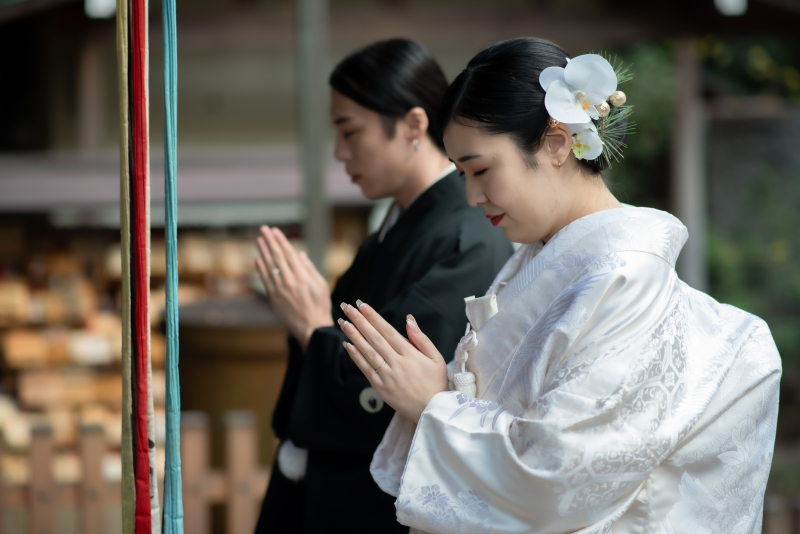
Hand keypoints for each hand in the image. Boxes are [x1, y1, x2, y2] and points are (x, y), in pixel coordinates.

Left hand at [255, 226, 332, 350]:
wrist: (311, 327)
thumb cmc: (320, 306)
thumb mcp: (321, 285)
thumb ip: (309, 268)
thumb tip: (300, 254)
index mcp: (302, 276)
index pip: (289, 253)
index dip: (281, 241)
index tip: (275, 230)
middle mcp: (289, 281)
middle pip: (277, 256)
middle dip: (270, 241)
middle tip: (263, 229)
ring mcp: (280, 289)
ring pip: (269, 266)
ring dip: (263, 251)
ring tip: (259, 239)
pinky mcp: (274, 298)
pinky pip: (265, 280)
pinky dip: (261, 269)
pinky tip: (258, 259)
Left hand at [337, 301, 447, 421]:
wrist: (433, 411)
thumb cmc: (436, 383)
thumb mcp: (436, 358)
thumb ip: (421, 338)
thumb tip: (408, 319)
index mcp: (410, 354)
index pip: (387, 330)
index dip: (373, 317)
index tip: (362, 305)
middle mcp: (396, 363)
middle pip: (374, 338)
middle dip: (359, 321)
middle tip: (347, 308)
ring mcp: (387, 376)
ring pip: (367, 352)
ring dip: (354, 336)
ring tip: (343, 322)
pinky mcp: (380, 388)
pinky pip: (366, 369)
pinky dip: (356, 356)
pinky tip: (348, 345)